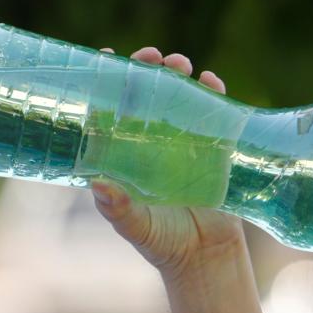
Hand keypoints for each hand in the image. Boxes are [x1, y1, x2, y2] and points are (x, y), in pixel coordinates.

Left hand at [90, 46, 247, 280]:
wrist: (206, 257)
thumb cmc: (161, 241)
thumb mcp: (135, 226)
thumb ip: (118, 208)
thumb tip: (98, 184)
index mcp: (123, 151)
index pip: (110, 106)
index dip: (107, 78)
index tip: (107, 54)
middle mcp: (150, 138)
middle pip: (145, 91)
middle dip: (146, 66)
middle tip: (152, 55)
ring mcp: (183, 138)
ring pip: (178, 93)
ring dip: (178, 72)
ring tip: (180, 64)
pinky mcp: (214, 145)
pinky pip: (214, 110)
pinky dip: (214, 91)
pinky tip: (212, 82)